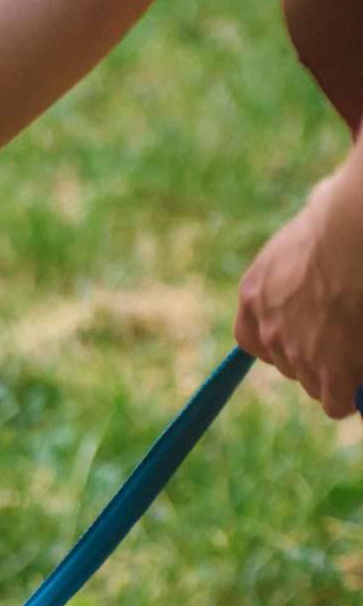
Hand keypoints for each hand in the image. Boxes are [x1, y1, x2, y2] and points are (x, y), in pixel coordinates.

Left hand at [235, 164, 362, 419]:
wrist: (355, 232)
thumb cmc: (345, 210)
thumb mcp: (312, 213)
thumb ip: (311, 232)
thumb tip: (322, 202)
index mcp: (255, 293)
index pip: (254, 339)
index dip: (284, 342)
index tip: (308, 337)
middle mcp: (268, 328)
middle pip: (290, 364)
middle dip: (318, 357)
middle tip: (349, 338)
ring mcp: (298, 353)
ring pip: (316, 384)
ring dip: (339, 375)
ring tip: (358, 353)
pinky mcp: (332, 371)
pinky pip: (337, 403)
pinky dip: (351, 397)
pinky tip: (361, 383)